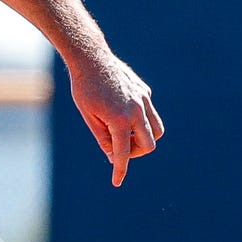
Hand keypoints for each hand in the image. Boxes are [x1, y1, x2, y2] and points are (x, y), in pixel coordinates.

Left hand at [67, 54, 163, 186]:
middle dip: (136, 152)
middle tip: (120, 148)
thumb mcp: (89, 117)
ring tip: (125, 134)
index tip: (117, 182)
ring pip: (157, 129)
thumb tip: (113, 156)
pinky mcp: (145, 91)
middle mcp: (137, 110)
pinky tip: (121, 110)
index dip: (120, 170)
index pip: (123, 152)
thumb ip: (103, 138)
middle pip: (150, 144)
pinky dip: (139, 119)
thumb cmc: (84, 88)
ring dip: (144, 137)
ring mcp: (144, 99)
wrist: (91, 58)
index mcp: (120, 119)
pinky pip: (148, 112)